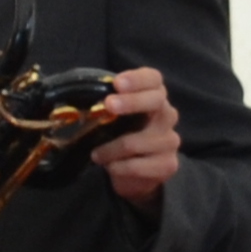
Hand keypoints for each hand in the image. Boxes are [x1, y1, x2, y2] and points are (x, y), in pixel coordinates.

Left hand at [93, 65, 181, 209]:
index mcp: (154, 95)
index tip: (117, 83)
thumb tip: (80, 97)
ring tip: (96, 154)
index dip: (137, 79)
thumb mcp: (112, 116)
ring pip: (136, 141)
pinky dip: (117, 167)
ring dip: (110, 149)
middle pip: (155, 101)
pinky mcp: (168, 164)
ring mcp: (170, 140)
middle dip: (131, 102)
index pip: (153, 79)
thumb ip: (106, 104)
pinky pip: (137, 166)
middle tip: (108, 105)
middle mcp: (167, 114)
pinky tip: (110, 166)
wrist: (135, 172)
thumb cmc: (120, 135)